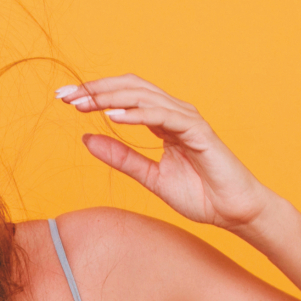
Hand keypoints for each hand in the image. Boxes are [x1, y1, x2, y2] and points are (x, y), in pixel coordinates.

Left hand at [56, 75, 282, 230]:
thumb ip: (121, 158)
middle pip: (130, 87)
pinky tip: (114, 117)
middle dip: (95, 89)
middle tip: (65, 95)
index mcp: (163, 121)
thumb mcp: (151, 177)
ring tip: (82, 103)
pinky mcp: (199, 132)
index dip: (95, 94)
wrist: (235, 212)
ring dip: (110, 98)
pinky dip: (137, 114)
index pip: (124, 96)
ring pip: (144, 97)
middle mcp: (175, 113)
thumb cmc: (201, 195)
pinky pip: (163, 117)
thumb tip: (86, 138)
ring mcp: (188, 120)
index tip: (65, 98)